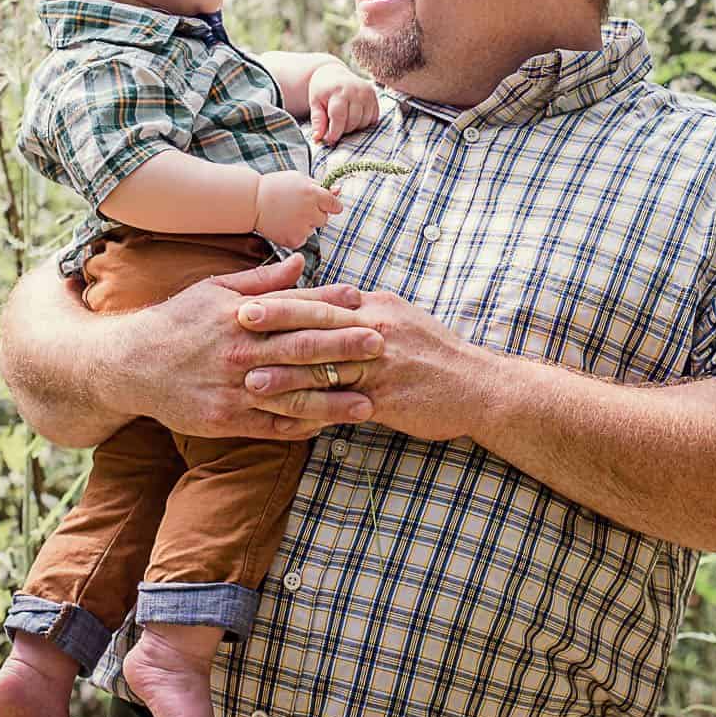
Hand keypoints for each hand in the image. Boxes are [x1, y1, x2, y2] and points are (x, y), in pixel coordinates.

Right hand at [97, 254, 383, 439]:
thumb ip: (261, 281)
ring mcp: (233, 389)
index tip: (365, 305)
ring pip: (292, 396)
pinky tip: (329, 427)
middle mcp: (239, 352)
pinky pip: (270, 427)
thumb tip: (301, 262)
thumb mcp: (213, 290)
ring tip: (369, 403)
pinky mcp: (225, 420)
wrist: (129, 365)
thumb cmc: (176, 323)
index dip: (332, 307)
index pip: (294, 309)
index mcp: (239, 316)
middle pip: (301, 350)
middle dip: (344, 349)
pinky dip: (301, 428)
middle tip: (382, 347)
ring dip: (333, 401)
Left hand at [236, 288, 483, 442]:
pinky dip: (312, 411)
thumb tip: (332, 301)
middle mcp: (377, 331)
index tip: (250, 299)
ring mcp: (381, 366)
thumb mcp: (402, 320)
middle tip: (237, 322)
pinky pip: (340, 405)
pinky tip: (286, 417)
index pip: (324, 300)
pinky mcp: (386, 399)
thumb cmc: (437, 355)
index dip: (285, 301)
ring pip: (324, 368)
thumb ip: (366, 312)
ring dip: (284, 373)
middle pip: (318, 325)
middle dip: (276, 324)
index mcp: (378, 308)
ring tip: (249, 378)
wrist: (478, 387)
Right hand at [253, 171, 341, 247]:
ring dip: (304, 225)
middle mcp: (310, 211)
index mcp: (313, 193)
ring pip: (312, 230)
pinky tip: (283, 225)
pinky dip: (295, 235)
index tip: (323, 205)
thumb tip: (339, 190)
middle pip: (324, 219)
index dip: (329, 205)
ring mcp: (301, 227)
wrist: (251, 201)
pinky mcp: (293, 240)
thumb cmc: (276, 187)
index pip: (335, 205)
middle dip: (314, 214)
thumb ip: (319, 186)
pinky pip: (302, 239)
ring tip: (286, 215)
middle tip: (296, 208)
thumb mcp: (298, 179)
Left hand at [307, 62, 378, 144]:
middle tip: (335, 125)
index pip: (339, 118)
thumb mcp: (315, 103)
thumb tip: (317, 138)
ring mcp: (368, 93)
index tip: (330, 140)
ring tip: (344, 119)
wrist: (333, 74)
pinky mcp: (374, 96)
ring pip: (363, 123)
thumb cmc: (323, 90)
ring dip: (353, 127)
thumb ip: (317, 120)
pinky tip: (354, 116)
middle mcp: (356, 91)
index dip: (335, 132)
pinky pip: (372, 119)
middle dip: (343, 129)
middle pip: (353, 122)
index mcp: (339, 91)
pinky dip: (363, 122)